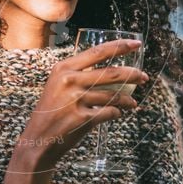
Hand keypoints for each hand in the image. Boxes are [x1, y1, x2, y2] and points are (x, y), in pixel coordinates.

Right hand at [16, 39, 148, 170]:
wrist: (38, 139)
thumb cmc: (52, 112)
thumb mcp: (58, 85)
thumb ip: (79, 74)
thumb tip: (111, 71)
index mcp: (64, 68)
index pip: (98, 52)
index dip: (120, 46)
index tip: (136, 44)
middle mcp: (69, 80)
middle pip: (111, 73)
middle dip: (132, 74)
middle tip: (144, 77)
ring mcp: (75, 99)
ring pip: (113, 95)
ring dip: (127, 99)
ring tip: (132, 102)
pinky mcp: (82, 117)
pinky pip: (110, 112)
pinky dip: (116, 113)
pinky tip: (117, 113)